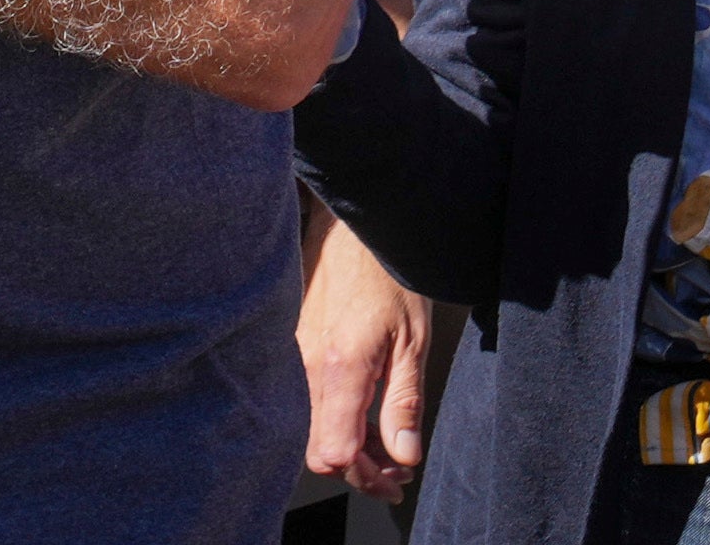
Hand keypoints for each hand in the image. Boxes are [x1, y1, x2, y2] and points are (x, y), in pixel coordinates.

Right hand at [297, 204, 430, 502]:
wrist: (353, 230)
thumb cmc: (388, 277)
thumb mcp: (413, 342)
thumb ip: (404, 403)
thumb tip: (403, 455)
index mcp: (341, 368)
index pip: (335, 451)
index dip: (365, 477)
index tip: (396, 479)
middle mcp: (309, 367)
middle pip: (320, 449)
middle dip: (358, 470)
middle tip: (397, 470)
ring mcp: (297, 358)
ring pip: (313, 427)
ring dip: (350, 446)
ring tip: (387, 442)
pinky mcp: (296, 349)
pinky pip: (310, 402)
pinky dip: (338, 420)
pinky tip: (366, 412)